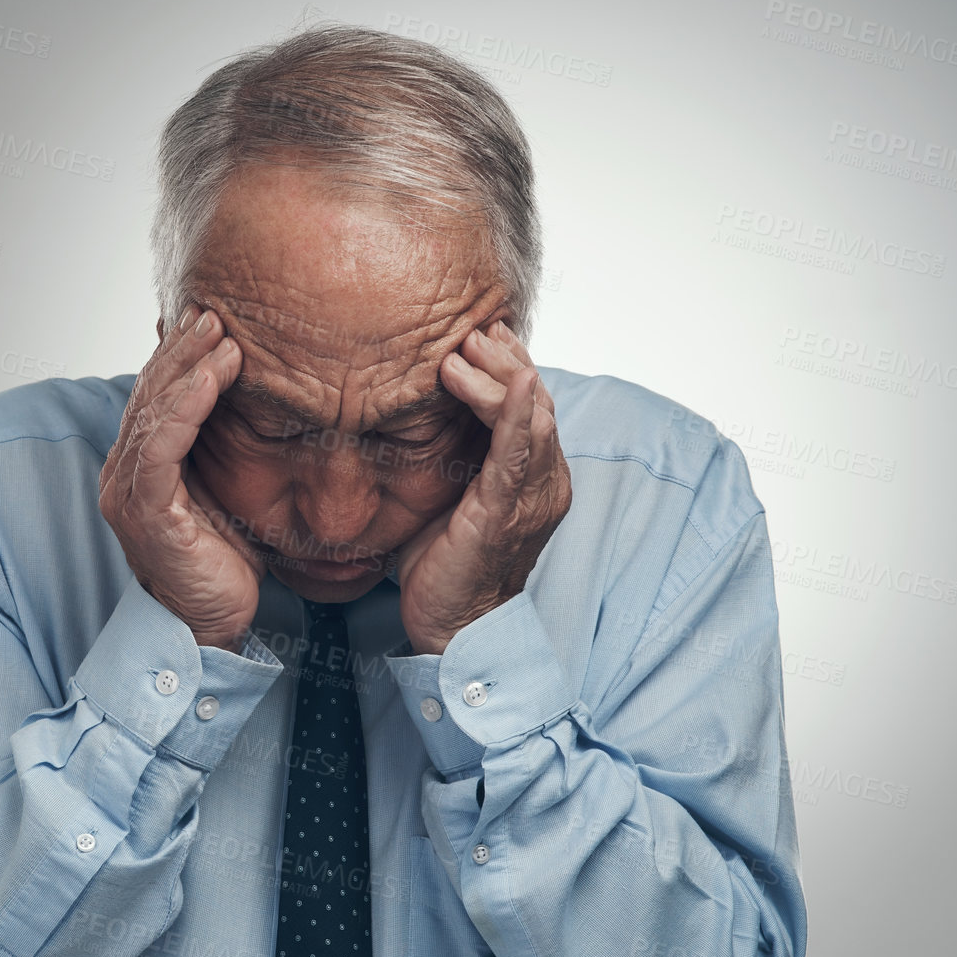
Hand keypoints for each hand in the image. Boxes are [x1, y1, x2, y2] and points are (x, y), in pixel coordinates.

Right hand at [98, 305, 265, 651]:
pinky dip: (185, 406)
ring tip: (219, 332)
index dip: (180, 358)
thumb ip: (226, 451)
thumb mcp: (228, 495)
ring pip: (153, 411)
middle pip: (150, 394)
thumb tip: (260, 405)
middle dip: (183, 350)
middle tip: (217, 311)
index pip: (156, 398)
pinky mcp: (145, 510)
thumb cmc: (224, 565)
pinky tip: (211, 377)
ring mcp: (128, 491)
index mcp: (140, 467)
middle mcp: (123, 473)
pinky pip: (160, 446)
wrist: (211, 628)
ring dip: (187, 367)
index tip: (213, 322)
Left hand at [397, 319, 571, 654]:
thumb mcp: (446, 497)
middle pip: (538, 401)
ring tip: (468, 346)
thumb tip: (411, 412)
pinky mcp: (508, 512)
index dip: (508, 365)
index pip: (529, 406)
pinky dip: (517, 414)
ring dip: (502, 375)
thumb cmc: (446, 567)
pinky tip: (515, 381)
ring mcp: (532, 497)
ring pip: (533, 418)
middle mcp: (545, 481)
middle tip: (472, 327)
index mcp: (533, 477)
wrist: (454, 630)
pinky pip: (519, 454)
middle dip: (506, 359)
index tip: (479, 332)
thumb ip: (447, 455)